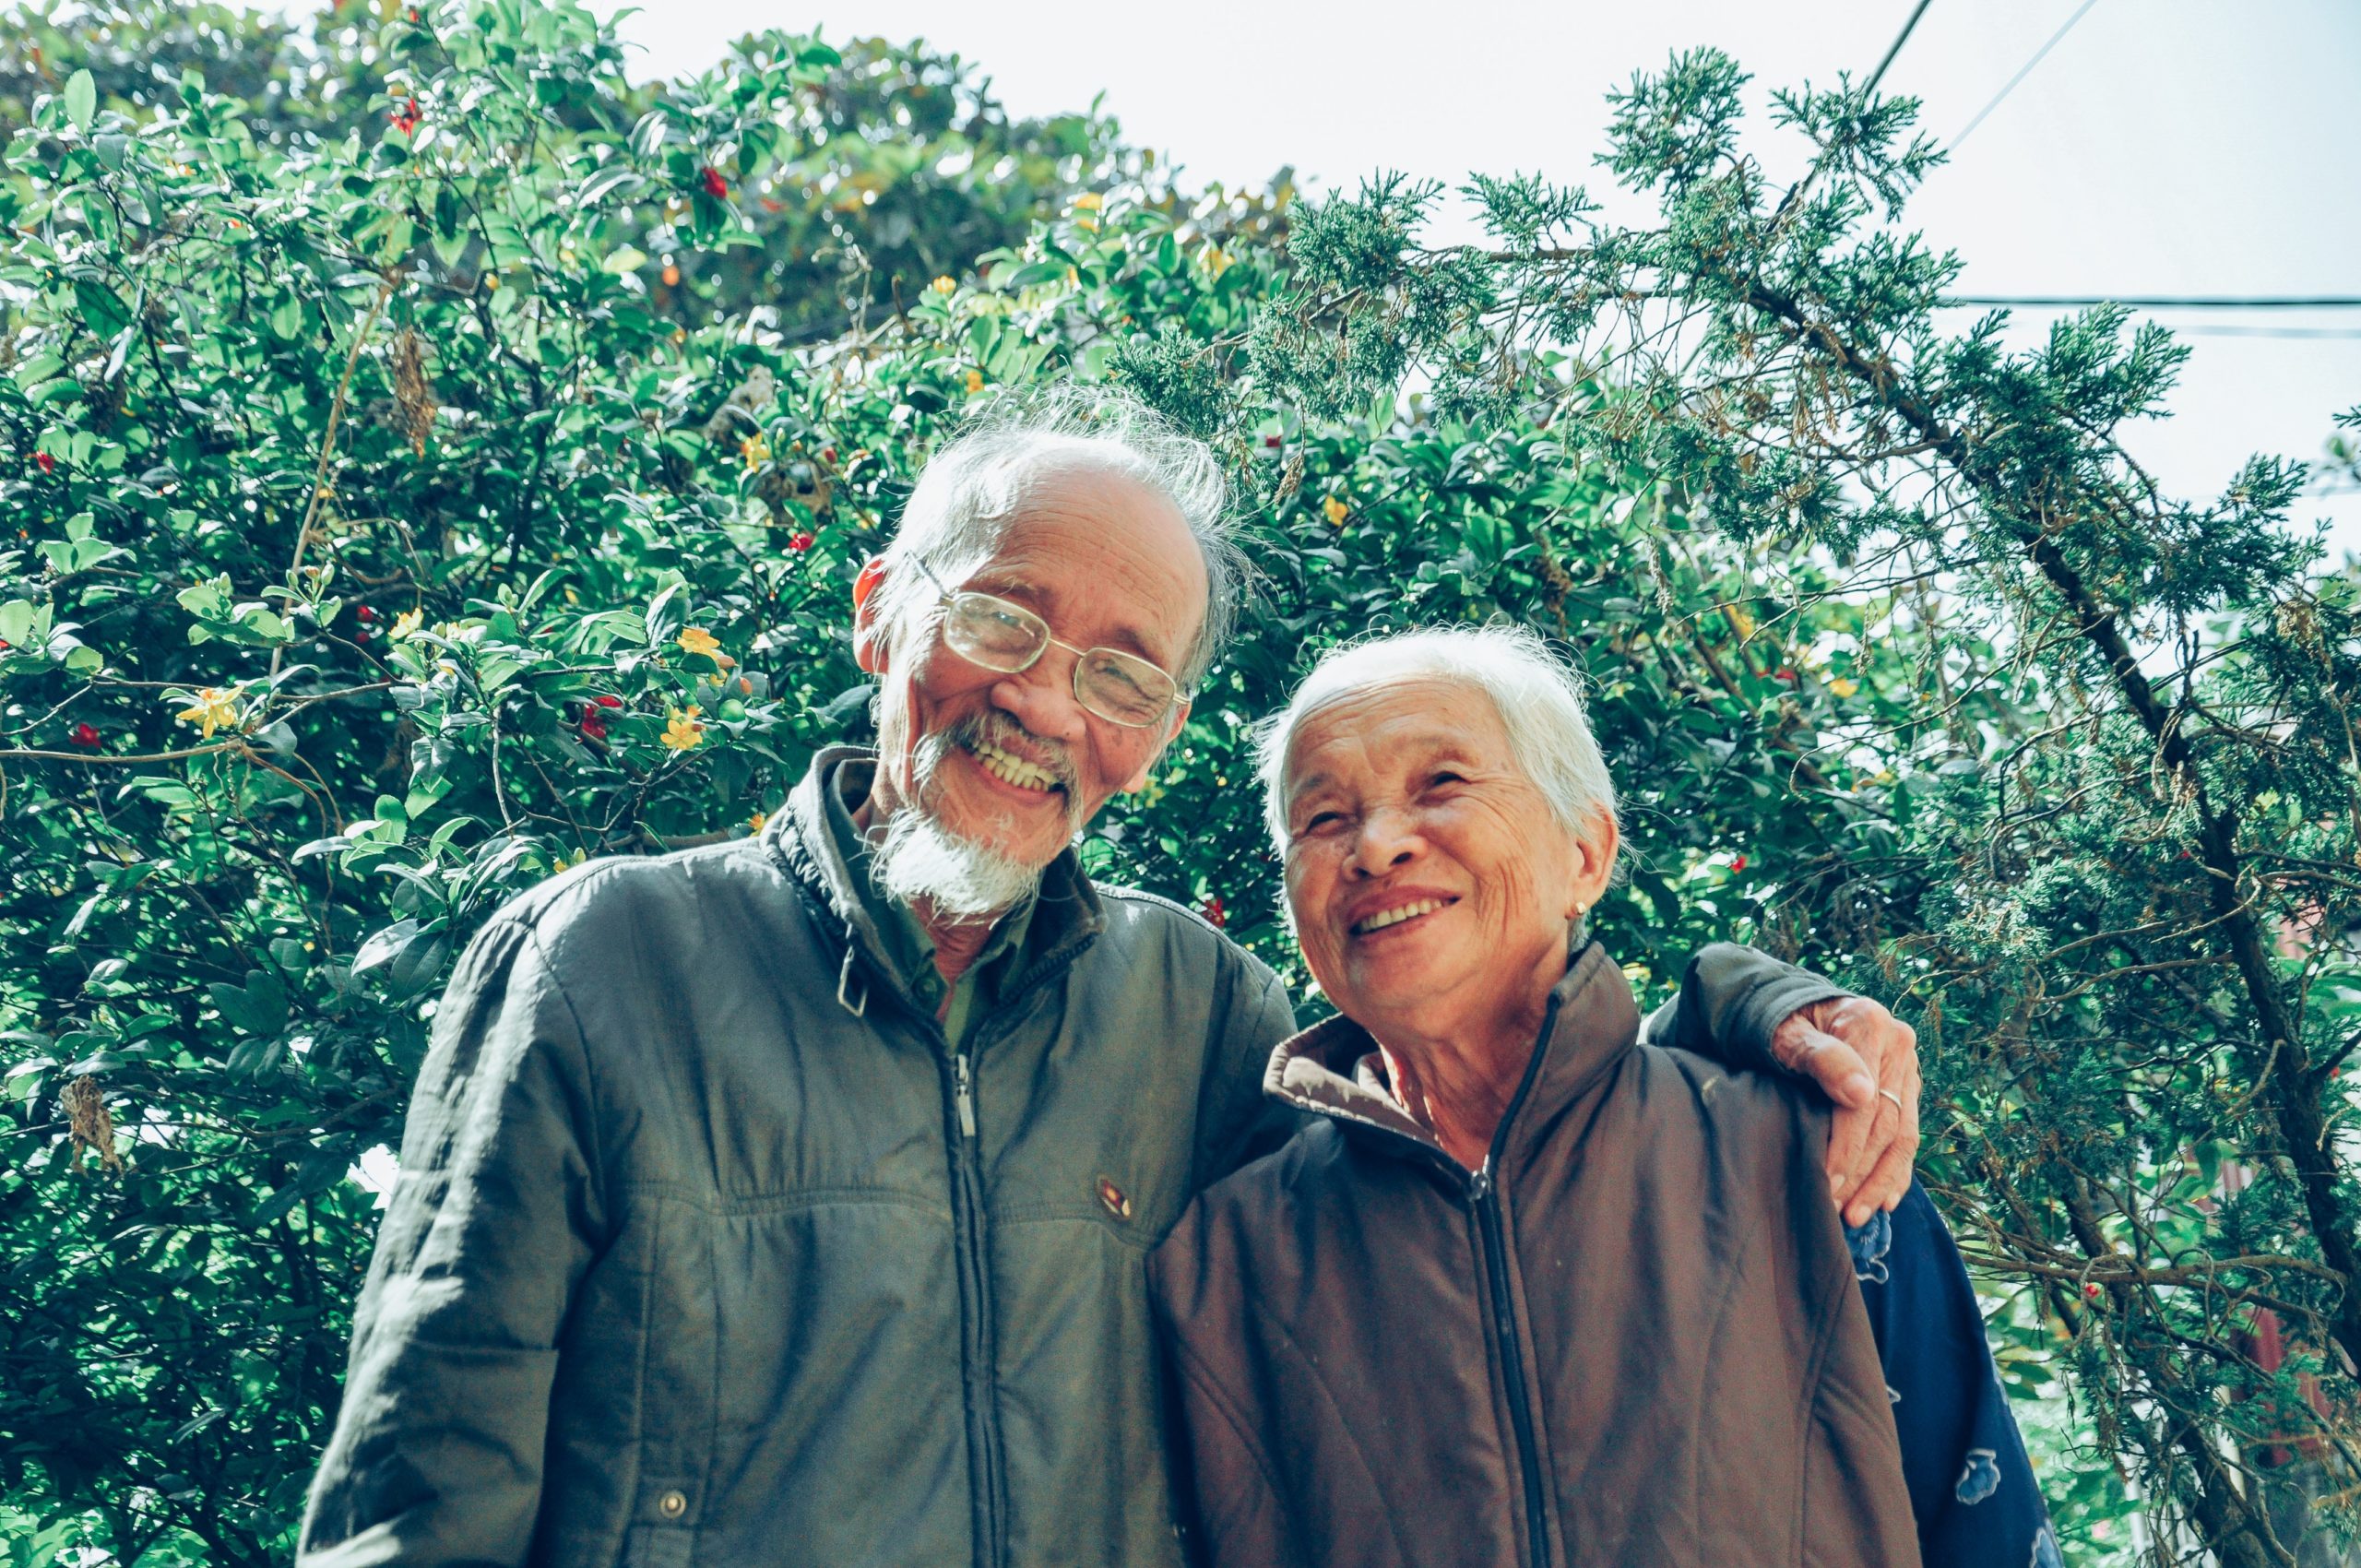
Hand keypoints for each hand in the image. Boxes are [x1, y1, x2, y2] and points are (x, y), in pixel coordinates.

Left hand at [1769, 994, 1920, 1226]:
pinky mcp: (1906, 1086)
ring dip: (1881, 1181)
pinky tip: (1884, 1202)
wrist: (1794, 1007)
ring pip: (1903, 1135)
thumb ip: (1820, 1057)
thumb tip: (1860, 1093)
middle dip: (1861, 1173)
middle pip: (1886, 1123)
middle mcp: (1898, 1044)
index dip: (1847, 1147)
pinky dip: (1897, 1171)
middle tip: (1837, 1210)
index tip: (1827, 1183)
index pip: (1865, 1102)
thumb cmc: (1780, 1022)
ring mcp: (1906, 1067)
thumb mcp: (1786, 1033)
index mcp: (1870, 1024)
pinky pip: (1908, 1135)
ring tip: (1857, 1216)